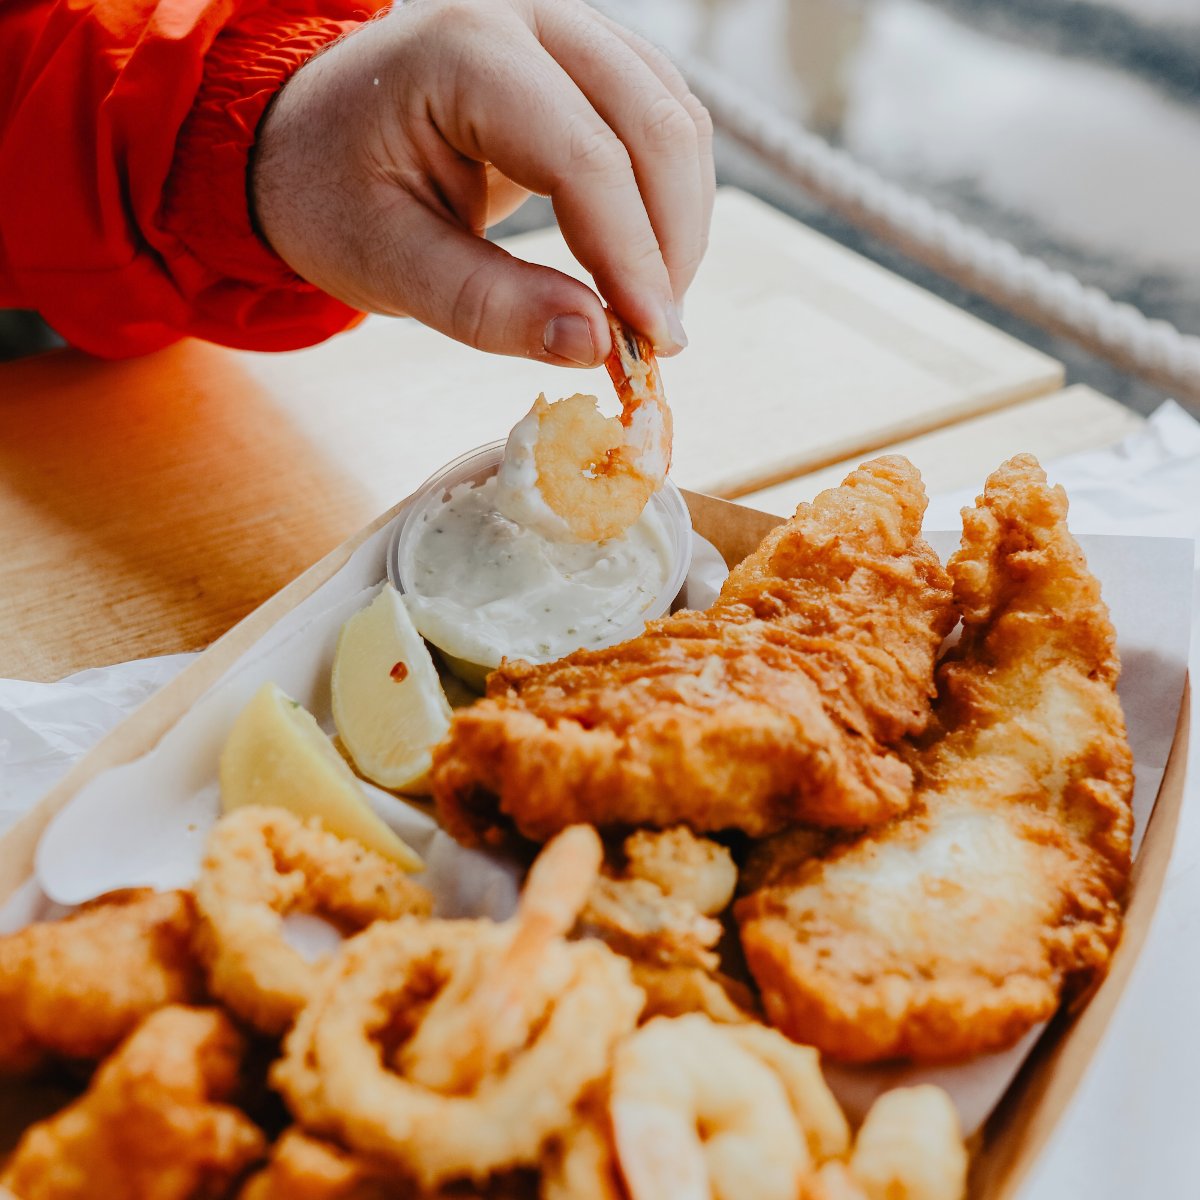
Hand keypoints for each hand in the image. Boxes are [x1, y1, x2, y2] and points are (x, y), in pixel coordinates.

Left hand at [252, 0, 713, 365]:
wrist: (311, 143)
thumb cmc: (334, 198)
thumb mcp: (389, 265)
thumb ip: (489, 306)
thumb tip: (596, 345)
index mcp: (463, 52)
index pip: (584, 156)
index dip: (632, 257)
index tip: (649, 344)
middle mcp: (528, 17)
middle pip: (654, 124)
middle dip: (670, 244)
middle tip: (657, 340)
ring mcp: (565, 27)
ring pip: (675, 118)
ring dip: (680, 223)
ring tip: (648, 308)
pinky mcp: (587, 58)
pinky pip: (664, 119)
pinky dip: (670, 198)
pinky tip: (645, 261)